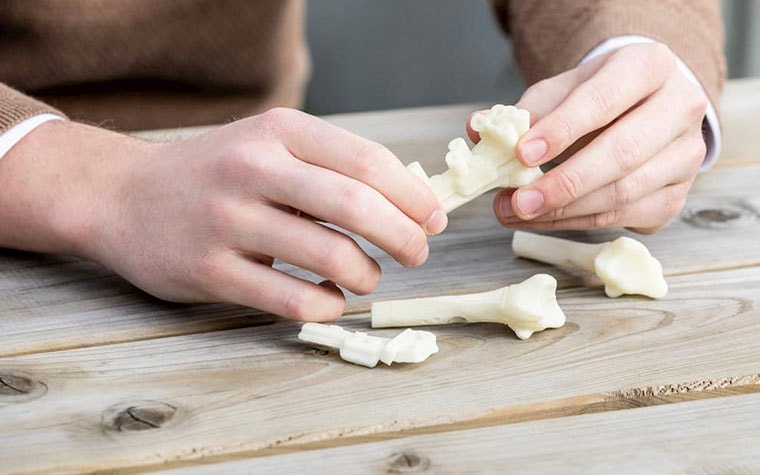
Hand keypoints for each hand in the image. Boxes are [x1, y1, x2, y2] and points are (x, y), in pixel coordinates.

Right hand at [0, 109, 445, 320]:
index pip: (367, 160)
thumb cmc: (213, 173)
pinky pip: (291, 299)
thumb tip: (408, 199)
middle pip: (357, 206)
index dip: (413, 195)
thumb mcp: (266, 145)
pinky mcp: (210, 271)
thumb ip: (328, 164)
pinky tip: (331, 301)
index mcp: (278, 131)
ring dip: (367, 274)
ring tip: (367, 277)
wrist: (120, 195)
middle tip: (418, 254)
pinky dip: (328, 306)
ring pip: (329, 257)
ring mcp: (228, 220)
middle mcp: (253, 168)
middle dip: (404, 237)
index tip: (433, 219)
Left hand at [473, 42, 708, 232]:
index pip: (604, 100)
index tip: (523, 154)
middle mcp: (680, 108)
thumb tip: (478, 130)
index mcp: (649, 67)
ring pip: (622, 193)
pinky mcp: (676, 195)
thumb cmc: (597, 97)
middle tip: (516, 202)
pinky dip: (577, 222)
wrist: (642, 109)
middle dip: (562, 184)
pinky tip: (543, 219)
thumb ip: (523, 112)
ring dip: (563, 211)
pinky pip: (624, 217)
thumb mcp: (561, 92)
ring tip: (517, 212)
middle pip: (621, 154)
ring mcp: (685, 156)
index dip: (562, 130)